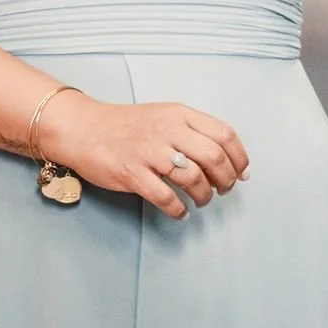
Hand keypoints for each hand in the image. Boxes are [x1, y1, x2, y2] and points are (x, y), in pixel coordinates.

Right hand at [37, 91, 250, 219]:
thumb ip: (193, 130)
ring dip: (204, 195)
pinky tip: (181, 213)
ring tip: (203, 201)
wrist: (84, 128)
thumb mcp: (165, 115)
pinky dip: (178, 209)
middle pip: (213, 157)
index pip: (224, 134)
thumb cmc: (128, 125)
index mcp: (181, 115)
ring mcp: (149, 153)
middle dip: (226, 179)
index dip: (239, 157)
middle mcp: (169, 131)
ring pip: (192, 178)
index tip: (243, 173)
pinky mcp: (131, 173)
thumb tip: (224, 156)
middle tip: (225, 190)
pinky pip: (164, 197)